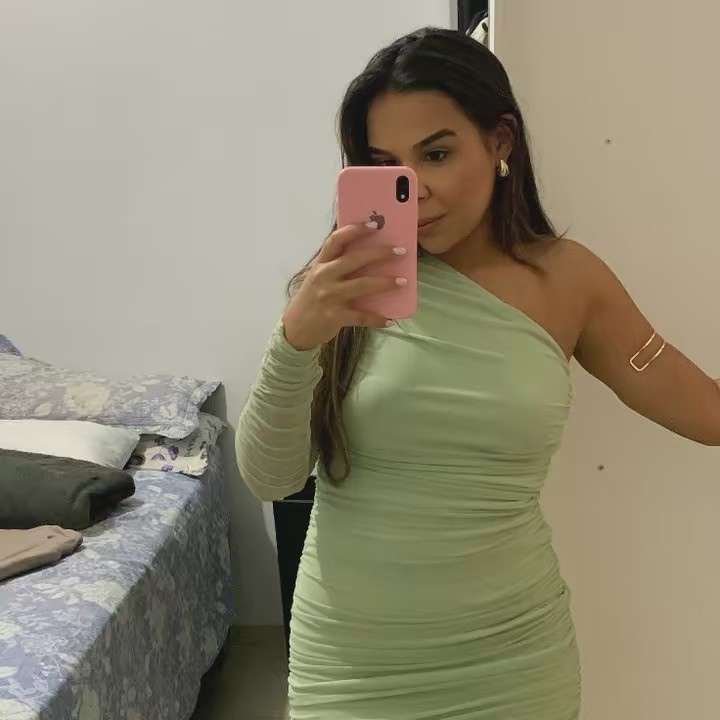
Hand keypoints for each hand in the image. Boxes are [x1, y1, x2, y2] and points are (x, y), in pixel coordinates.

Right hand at [282, 222, 406, 350]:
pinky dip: (376, 318)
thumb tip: (370, 257)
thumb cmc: (312, 300)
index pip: (336, 240)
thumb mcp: (318, 278)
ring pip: (362, 285)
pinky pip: (361, 316)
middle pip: (355, 259)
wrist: (295, 329)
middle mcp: (324, 277)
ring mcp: (329, 296)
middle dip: (380, 253)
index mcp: (320, 264)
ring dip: (385, 283)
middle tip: (400, 251)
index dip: (355, 230)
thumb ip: (336, 267)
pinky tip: (389, 319)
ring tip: (402, 282)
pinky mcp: (335, 316)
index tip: (375, 225)